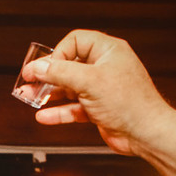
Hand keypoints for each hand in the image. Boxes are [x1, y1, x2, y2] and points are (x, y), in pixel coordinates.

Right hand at [24, 29, 172, 156]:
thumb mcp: (89, 82)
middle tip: (29, 81)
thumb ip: (60, 73)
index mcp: (108, 51)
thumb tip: (38, 67)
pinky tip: (44, 116)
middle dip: (47, 75)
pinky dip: (59, 111)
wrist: (146, 133)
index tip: (43, 68)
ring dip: (49, 94)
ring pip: (69, 88)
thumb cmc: (130, 103)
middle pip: (68, 65)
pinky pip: (74, 107)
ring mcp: (101, 88)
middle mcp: (105, 67)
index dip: (57, 53)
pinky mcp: (98, 108)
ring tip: (29, 97)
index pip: (75, 41)